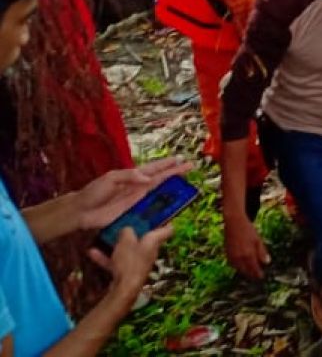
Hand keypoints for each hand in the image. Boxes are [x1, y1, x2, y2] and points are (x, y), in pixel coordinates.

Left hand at [76, 157, 191, 230]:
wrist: (82, 211)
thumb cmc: (93, 192)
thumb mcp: (110, 178)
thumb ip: (129, 176)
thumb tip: (147, 178)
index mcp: (133, 176)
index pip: (154, 168)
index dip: (167, 164)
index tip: (181, 159)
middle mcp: (138, 186)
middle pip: (161, 178)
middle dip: (175, 172)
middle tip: (191, 166)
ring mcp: (137, 199)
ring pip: (159, 192)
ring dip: (172, 188)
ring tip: (186, 183)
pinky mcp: (134, 212)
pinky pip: (152, 208)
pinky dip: (162, 206)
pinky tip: (171, 206)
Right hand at [88, 224, 173, 302]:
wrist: (124, 289)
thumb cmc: (130, 260)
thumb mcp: (126, 240)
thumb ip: (127, 231)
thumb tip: (127, 230)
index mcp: (154, 241)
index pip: (168, 229)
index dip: (165, 221)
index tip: (157, 215)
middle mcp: (150, 252)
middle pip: (146, 239)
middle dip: (135, 232)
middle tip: (126, 223)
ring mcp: (139, 263)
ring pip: (130, 250)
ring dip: (118, 245)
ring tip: (106, 236)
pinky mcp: (128, 273)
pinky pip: (118, 262)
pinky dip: (107, 258)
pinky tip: (92, 252)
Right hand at [223, 214, 269, 278]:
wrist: (234, 223)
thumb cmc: (248, 230)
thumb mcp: (258, 240)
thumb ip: (262, 252)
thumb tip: (267, 263)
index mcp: (249, 254)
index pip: (254, 268)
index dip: (258, 274)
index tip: (261, 277)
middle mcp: (239, 257)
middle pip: (246, 271)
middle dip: (251, 274)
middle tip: (256, 276)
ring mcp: (232, 256)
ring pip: (238, 268)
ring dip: (244, 271)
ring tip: (250, 273)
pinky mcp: (227, 254)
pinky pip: (233, 264)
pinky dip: (237, 266)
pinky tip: (241, 266)